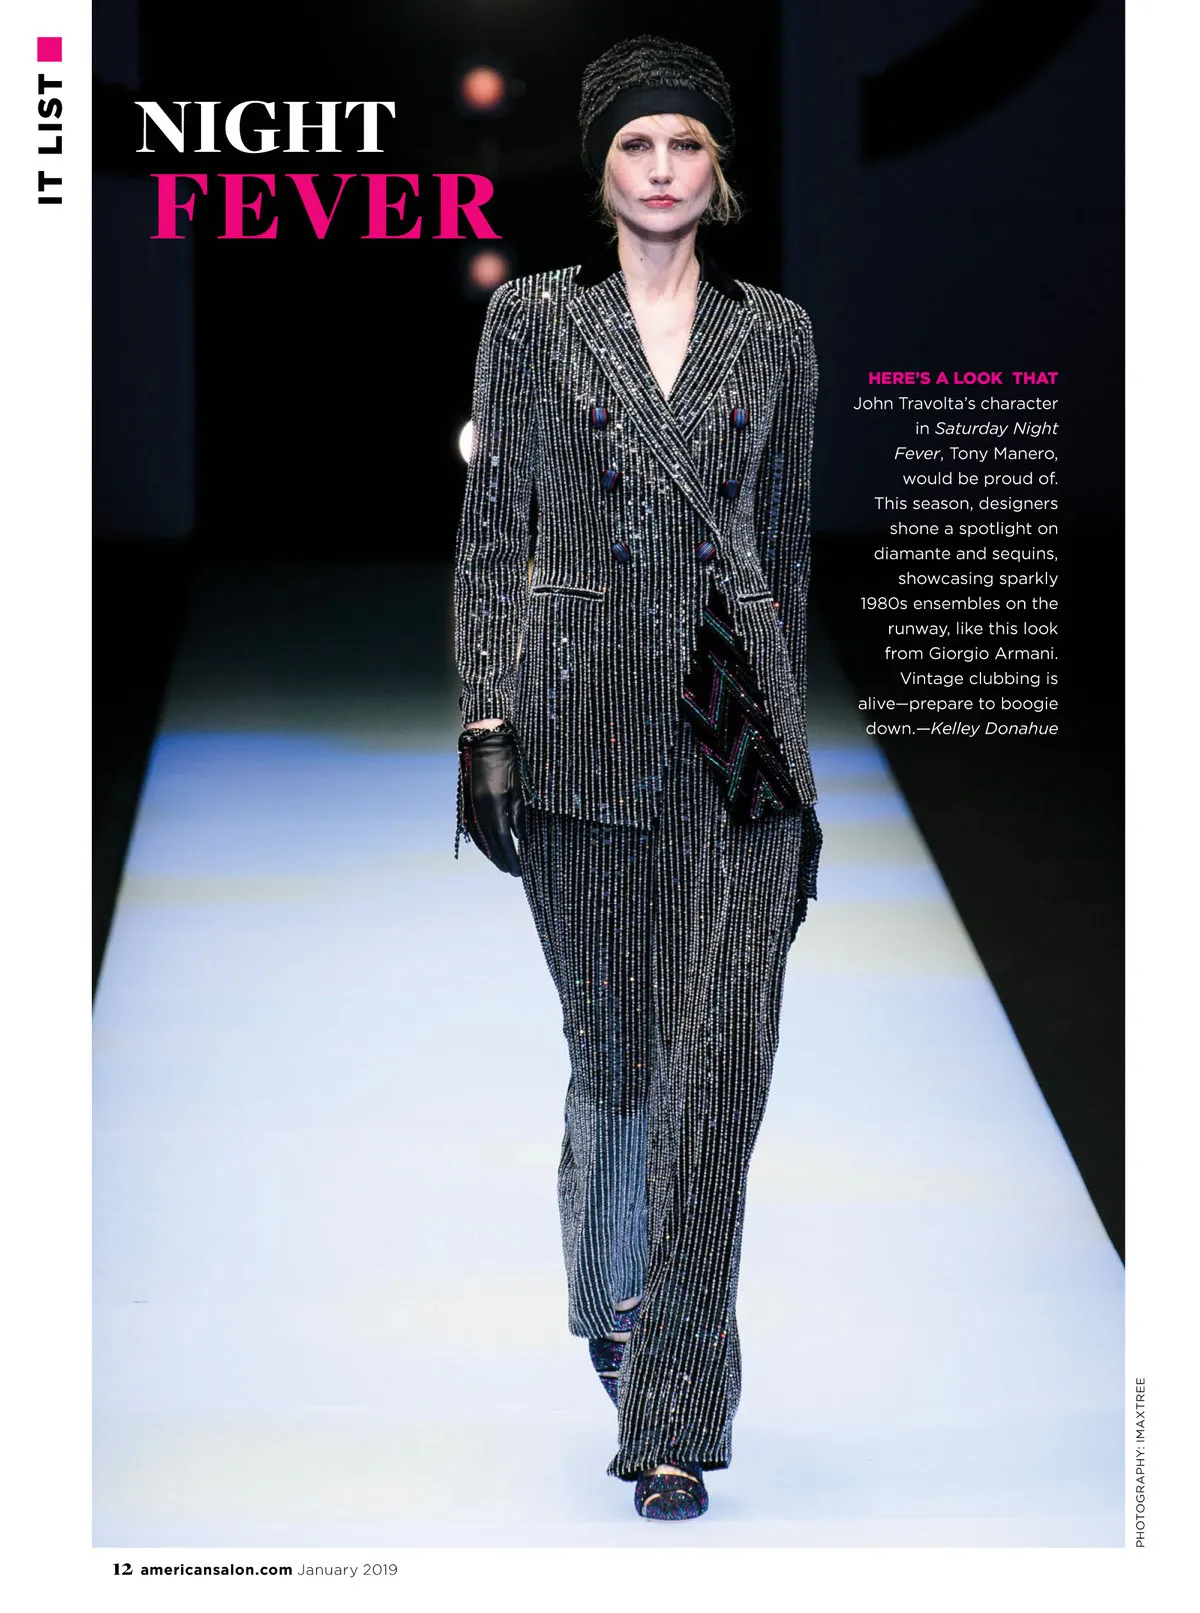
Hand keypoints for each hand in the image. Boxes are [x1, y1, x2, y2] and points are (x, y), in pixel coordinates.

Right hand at [458, 724, 525, 876]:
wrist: (486, 739)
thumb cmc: (509, 759)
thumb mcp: (520, 786)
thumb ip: (520, 814)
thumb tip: (522, 838)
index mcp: (495, 804)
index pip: (504, 840)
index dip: (511, 858)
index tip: (519, 871)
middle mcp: (479, 808)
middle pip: (490, 843)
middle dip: (501, 860)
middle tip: (512, 872)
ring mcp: (469, 805)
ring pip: (479, 837)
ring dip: (490, 853)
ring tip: (501, 863)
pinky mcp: (466, 801)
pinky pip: (472, 828)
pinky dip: (481, 841)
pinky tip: (487, 847)